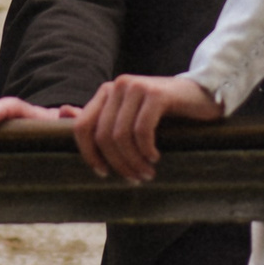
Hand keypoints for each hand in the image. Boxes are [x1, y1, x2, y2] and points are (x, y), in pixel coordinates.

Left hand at [72, 74, 221, 181]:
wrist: (201, 96)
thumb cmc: (164, 112)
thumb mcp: (129, 117)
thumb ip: (99, 117)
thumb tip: (62, 112)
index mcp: (107, 92)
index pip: (82, 127)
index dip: (89, 155)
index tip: (104, 174)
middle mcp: (118, 86)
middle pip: (102, 136)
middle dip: (117, 164)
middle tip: (135, 179)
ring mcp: (136, 87)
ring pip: (120, 136)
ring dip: (133, 161)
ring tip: (147, 173)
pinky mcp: (156, 94)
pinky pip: (141, 130)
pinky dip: (146, 149)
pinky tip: (156, 156)